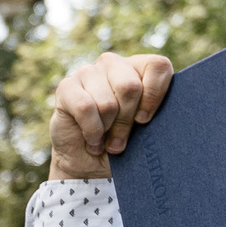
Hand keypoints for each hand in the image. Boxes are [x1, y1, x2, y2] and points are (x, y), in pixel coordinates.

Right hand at [49, 51, 175, 179]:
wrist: (89, 162)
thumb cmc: (124, 142)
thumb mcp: (146, 130)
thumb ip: (156, 115)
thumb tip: (157, 116)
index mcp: (140, 69)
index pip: (158, 65)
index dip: (155, 94)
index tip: (145, 120)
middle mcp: (115, 64)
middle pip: (130, 87)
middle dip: (127, 121)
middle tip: (122, 141)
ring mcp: (89, 72)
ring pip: (107, 103)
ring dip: (107, 130)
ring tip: (105, 140)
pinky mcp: (67, 86)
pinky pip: (86, 108)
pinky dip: (91, 131)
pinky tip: (91, 139)